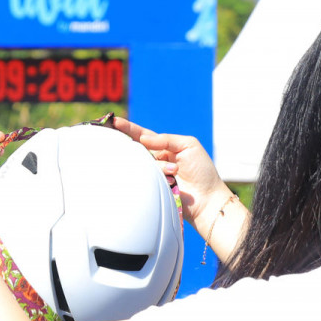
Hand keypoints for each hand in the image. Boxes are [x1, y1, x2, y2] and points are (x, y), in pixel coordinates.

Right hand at [104, 117, 231, 238]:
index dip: (129, 128)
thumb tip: (143, 139)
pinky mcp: (150, 188)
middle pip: (137, 148)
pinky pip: (144, 177)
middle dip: (131, 143)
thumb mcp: (188, 145)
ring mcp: (152, 175)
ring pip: (143, 163)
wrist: (206, 198)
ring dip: (161, 166)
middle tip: (116, 133)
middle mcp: (155, 160)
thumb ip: (165, 139)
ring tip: (176, 172)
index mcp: (165, 148)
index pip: (143, 136)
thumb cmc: (201, 171)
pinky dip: (159, 175)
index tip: (114, 121)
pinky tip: (171, 180)